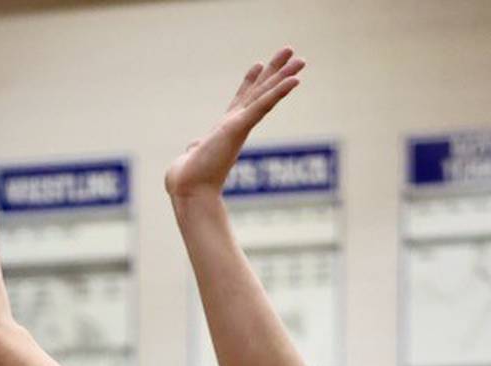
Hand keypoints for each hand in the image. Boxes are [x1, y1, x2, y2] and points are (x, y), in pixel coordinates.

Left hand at [165, 48, 304, 204]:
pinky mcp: (239, 127)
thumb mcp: (192, 155)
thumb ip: (195, 148)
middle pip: (260, 91)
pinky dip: (278, 92)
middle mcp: (236, 124)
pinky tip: (294, 80)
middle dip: (275, 71)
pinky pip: (263, 105)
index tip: (258, 64)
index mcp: (226, 128)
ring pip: (266, 95)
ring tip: (301, 60)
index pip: (241, 99)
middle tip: (291, 52)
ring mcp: (239, 125)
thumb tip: (192, 148)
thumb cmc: (188, 178)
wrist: (189, 189)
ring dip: (284, 76)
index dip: (249, 81)